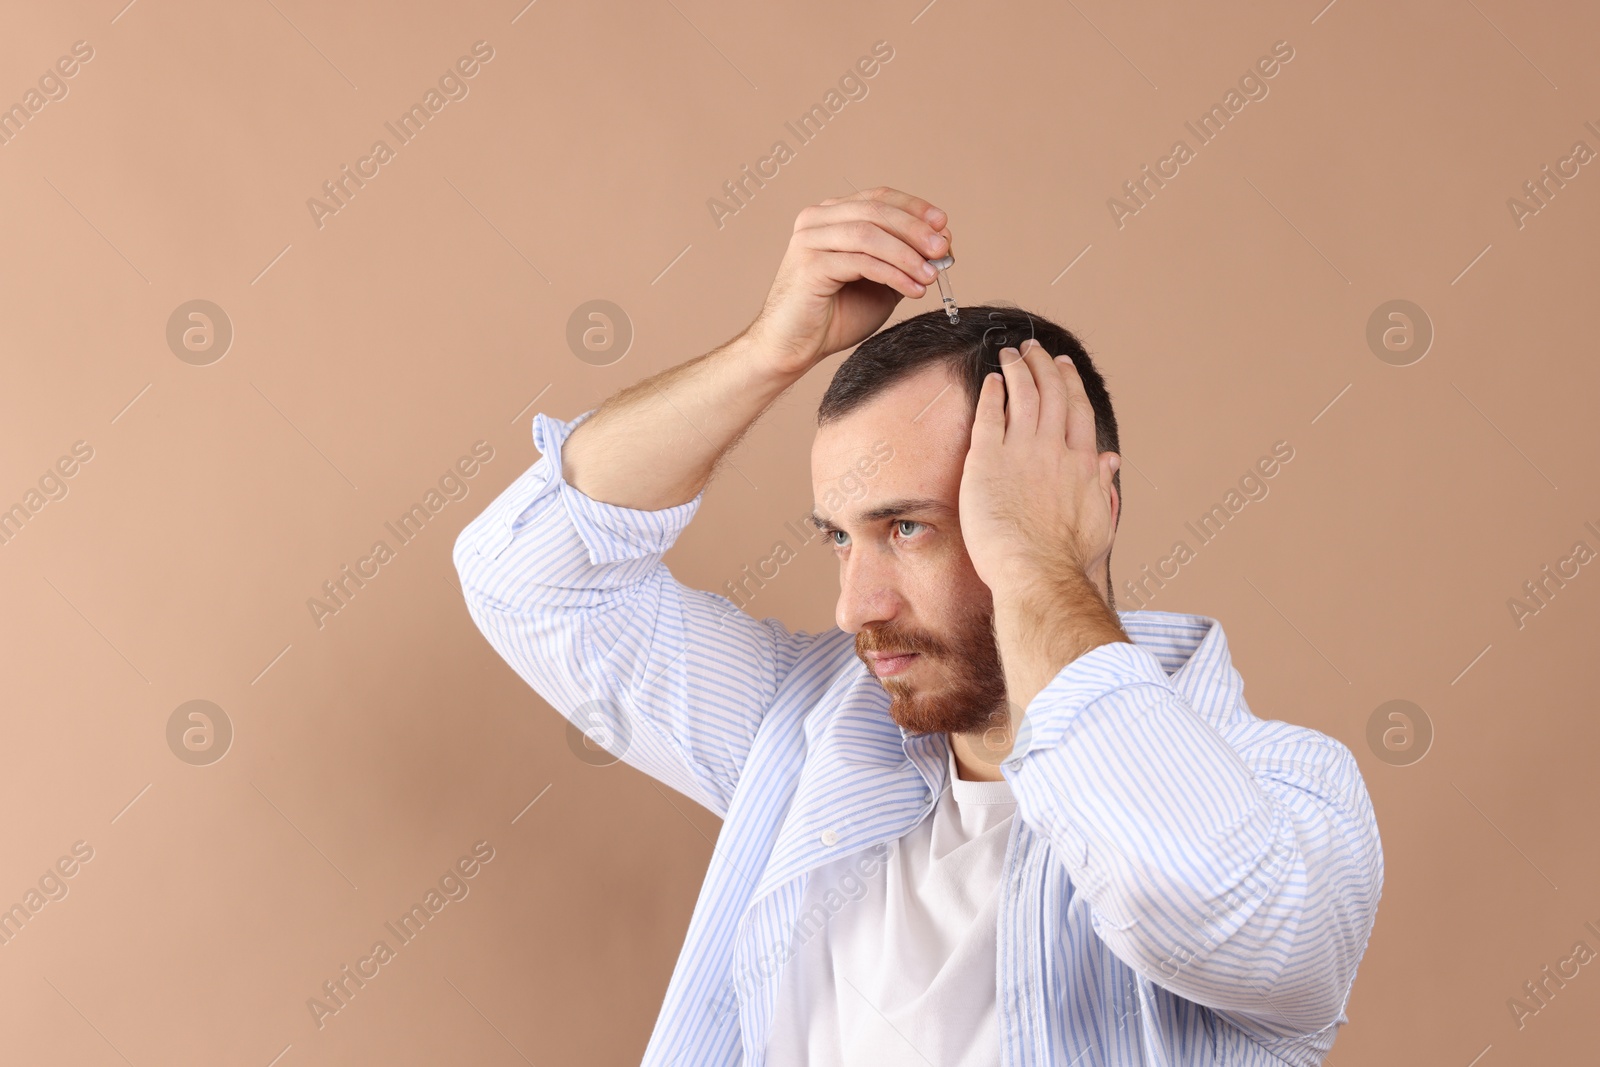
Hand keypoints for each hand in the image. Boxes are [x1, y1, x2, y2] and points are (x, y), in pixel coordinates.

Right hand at [744, 187, 951, 375]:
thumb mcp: (880, 282)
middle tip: (943, 249)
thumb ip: (904, 260)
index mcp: (831, 216)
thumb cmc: (834, 316)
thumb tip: (942, 242)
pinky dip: (893, 274)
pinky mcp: (810, 265)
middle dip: (915, 229)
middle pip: (876, 210)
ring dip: (907, 253)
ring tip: (931, 274)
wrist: (793, 348)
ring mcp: (810, 240)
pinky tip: (913, 289)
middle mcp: (816, 220)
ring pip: (869, 233)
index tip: (943, 224)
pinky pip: (861, 262)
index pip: (878, 198)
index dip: (914, 208)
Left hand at [958, 339, 1120, 594]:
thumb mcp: (1100, 521)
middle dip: (1042, 366)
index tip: (1062, 367)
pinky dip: (993, 394)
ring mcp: (1020, 451)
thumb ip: (1103, 486)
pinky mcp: (987, 461)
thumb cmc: (1067, 559)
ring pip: (1021, 396)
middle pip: (1050, 394)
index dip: (1069, 383)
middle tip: (1033, 348)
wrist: (1037, 573)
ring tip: (1011, 353)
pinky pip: (990, 416)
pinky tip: (991, 380)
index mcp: (1081, 463)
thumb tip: (1109, 462)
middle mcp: (1053, 449)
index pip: (1076, 410)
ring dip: (1017, 370)